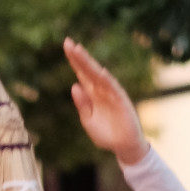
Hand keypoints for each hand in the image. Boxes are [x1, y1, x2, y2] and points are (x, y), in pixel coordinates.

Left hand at [64, 38, 147, 166]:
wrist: (123, 147)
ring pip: (99, 76)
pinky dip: (106, 80)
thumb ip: (82, 106)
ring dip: (89, 64)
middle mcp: (101, 91)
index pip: (81, 74)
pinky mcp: (121, 102)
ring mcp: (112, 94)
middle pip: (88, 70)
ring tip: (79, 51)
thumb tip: (74, 86)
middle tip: (68, 43)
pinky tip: (99, 71)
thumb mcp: (89, 121)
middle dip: (79, 57)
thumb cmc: (106, 135)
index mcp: (92, 95)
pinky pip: (113, 89)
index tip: (66, 46)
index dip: (74, 61)